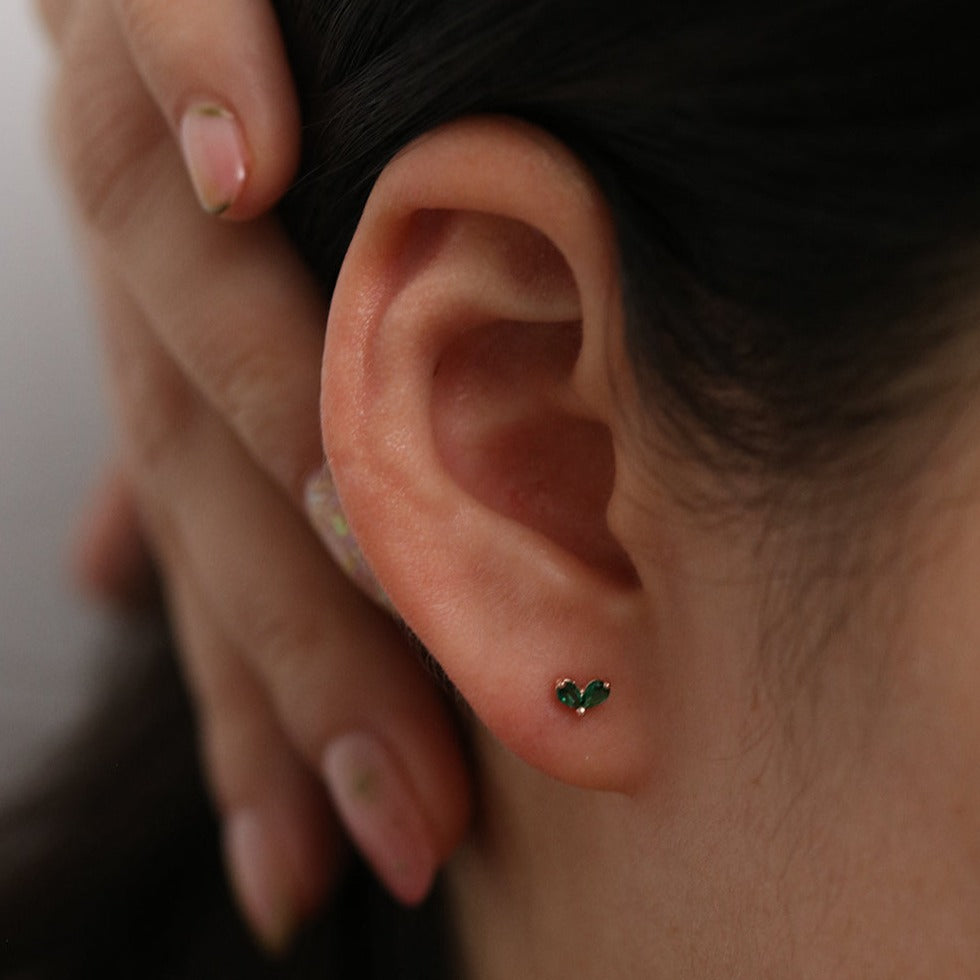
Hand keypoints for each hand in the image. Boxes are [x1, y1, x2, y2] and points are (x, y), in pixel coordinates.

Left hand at [39, 0, 470, 949]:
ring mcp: (125, 119)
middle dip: (305, 656)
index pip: (215, 563)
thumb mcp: (195, 303)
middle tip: (404, 816)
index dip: (255, 720)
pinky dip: (209, 85)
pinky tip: (266, 164)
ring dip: (278, 409)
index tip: (309, 871)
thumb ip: (173, 430)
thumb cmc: (201, 131)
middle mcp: (136, 268)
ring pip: (175, 285)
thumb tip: (108, 579)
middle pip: (207, 478)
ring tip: (365, 545)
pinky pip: (160, 16)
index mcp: (162, 349)